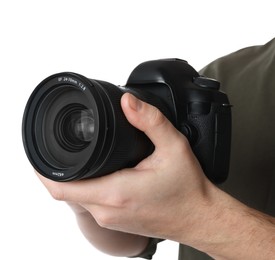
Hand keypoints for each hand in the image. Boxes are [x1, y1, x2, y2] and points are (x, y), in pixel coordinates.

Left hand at [37, 93, 212, 241]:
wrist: (199, 217)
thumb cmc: (188, 188)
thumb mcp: (174, 147)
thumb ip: (150, 121)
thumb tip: (128, 102)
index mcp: (117, 192)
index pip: (62, 187)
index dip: (44, 170)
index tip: (40, 153)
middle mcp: (108, 210)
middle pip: (64, 192)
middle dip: (56, 169)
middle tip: (60, 146)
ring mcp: (111, 219)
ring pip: (76, 199)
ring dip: (71, 178)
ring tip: (78, 157)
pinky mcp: (116, 222)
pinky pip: (89, 205)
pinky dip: (83, 188)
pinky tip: (95, 173)